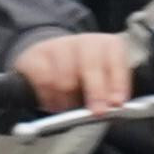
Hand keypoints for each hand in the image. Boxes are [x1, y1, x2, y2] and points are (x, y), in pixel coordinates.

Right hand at [14, 29, 142, 117]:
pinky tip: (54, 100)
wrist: (49, 58)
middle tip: (97, 111)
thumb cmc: (83, 74)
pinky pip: (44, 82)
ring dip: (68, 99)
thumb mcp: (103, 80)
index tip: (117, 102)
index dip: (118, 83)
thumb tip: (114, 105)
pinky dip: (50, 97)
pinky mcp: (35, 55)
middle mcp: (84, 41)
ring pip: (65, 79)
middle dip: (96, 92)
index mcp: (107, 45)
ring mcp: (58, 45)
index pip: (116, 61)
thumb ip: (111, 91)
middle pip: (90, 66)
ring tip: (69, 105)